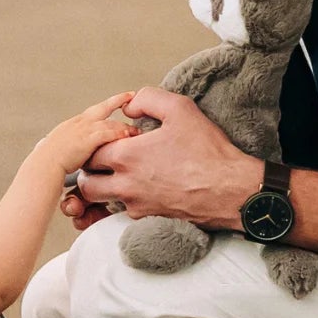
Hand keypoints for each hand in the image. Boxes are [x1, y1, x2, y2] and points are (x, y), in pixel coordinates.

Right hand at [39, 93, 137, 179]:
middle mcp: (79, 122)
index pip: (93, 111)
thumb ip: (69, 146)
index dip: (106, 104)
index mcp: (73, 124)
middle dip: (118, 99)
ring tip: (136, 131)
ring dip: (125, 127)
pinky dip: (119, 134)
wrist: (44, 164)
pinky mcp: (88, 139)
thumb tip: (71, 152)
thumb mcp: (58, 148)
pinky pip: (108, 133)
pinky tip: (128, 136)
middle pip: (103, 107)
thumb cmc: (48, 161)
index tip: (116, 100)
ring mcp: (84, 129)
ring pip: (110, 122)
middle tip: (131, 95)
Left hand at [72, 86, 261, 228]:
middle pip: (87, 183)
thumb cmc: (208, 151)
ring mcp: (136, 205)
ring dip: (103, 189)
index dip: (97, 142)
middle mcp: (126, 184)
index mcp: (128, 156)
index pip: (90, 151)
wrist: (230, 190)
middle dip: (90, 170)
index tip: (111, 138)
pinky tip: (139, 189)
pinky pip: (123, 213)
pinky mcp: (149, 219)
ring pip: (101, 202)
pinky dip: (123, 202)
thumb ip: (148, 99)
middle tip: (104, 160)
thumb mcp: (180, 109)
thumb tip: (129, 105)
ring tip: (117, 176)